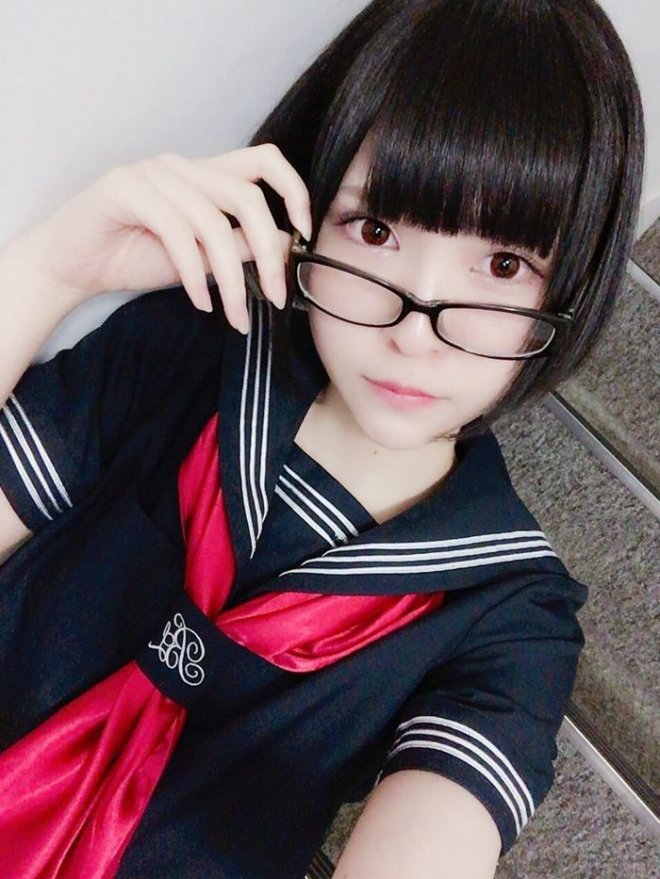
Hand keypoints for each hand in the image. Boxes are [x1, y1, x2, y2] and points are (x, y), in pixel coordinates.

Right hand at [12, 145, 311, 332]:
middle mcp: (183, 166)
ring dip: (232, 279)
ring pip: (213, 222)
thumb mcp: (202, 258)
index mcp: (205, 175)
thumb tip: (284, 247)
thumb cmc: (135, 258)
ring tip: (234, 315)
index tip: (304, 235)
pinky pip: (176, 231)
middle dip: (270, 254)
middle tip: (277, 298)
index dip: (293, 192)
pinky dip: (194, 274)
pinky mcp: (125, 188)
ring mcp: (153, 172)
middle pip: (247, 197)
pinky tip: (201, 302)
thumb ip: (238, 247)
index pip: (264, 161)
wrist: (72, 267)